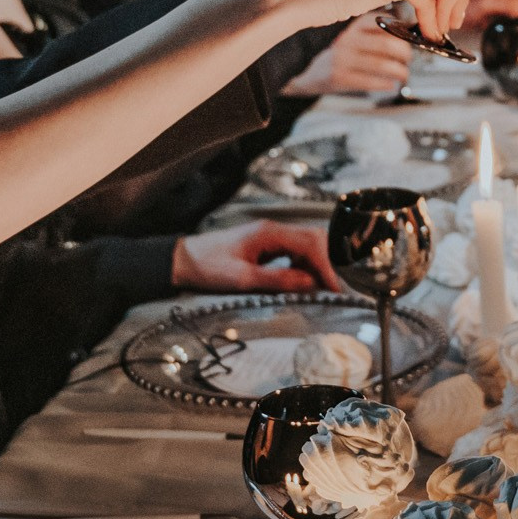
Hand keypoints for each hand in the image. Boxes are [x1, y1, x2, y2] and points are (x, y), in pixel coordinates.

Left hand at [174, 219, 341, 292]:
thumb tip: (310, 283)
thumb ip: (277, 280)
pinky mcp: (265, 245)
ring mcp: (270, 236)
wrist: (183, 260)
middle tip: (335, 288)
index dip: (326, 267)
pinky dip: (305, 265)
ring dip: (317, 264)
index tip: (335, 288)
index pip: (310, 244)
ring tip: (323, 287)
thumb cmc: (208, 267)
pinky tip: (305, 280)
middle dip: (327, 262)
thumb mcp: (242, 278)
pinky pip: (294, 251)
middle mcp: (274, 230)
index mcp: (270, 233)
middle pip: (314, 239)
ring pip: (306, 244)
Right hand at [283, 17, 414, 96]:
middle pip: (386, 43)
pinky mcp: (339, 76)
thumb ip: (376, 33)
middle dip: (404, 53)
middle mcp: (348, 38)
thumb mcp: (354, 36)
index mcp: (353, 25)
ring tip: (403, 74)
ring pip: (381, 64)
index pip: (385, 23)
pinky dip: (385, 84)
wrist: (308, 73)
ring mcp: (342, 58)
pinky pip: (369, 81)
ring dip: (399, 71)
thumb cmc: (339, 55)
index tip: (412, 39)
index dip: (403, 31)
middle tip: (408, 59)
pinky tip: (390, 85)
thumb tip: (409, 33)